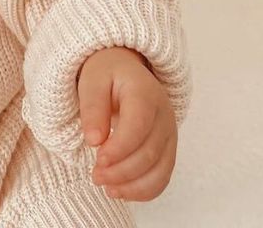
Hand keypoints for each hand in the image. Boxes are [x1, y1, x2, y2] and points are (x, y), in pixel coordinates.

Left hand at [78, 46, 177, 201]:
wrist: (124, 71)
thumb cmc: (107, 75)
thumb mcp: (92, 81)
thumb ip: (92, 107)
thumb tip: (94, 140)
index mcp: (145, 92)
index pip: (138, 125)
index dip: (119, 148)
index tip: (97, 159)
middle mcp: (164, 114)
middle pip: (150, 152)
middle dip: (121, 171)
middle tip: (95, 176)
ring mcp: (169, 133)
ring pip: (160, 170)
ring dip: (132, 185)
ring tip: (106, 187)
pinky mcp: (167, 148)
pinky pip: (162, 177)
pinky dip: (143, 190)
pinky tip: (120, 191)